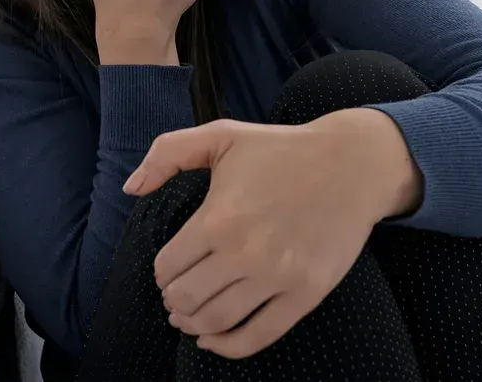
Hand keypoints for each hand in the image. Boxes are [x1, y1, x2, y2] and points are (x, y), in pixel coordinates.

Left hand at [122, 109, 422, 358]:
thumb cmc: (281, 149)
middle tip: (175, 295)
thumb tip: (130, 188)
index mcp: (218, 219)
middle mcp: (245, 253)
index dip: (161, 272)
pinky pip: (259, 336)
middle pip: (186, 298)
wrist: (351, 165)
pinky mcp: (305, 294)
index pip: (167, 266)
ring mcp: (277, 277)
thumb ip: (167, 153)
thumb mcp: (221, 134)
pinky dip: (229, 347)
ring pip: (216, 321)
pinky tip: (213, 340)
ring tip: (188, 317)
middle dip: (173, 300)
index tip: (167, 269)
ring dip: (192, 325)